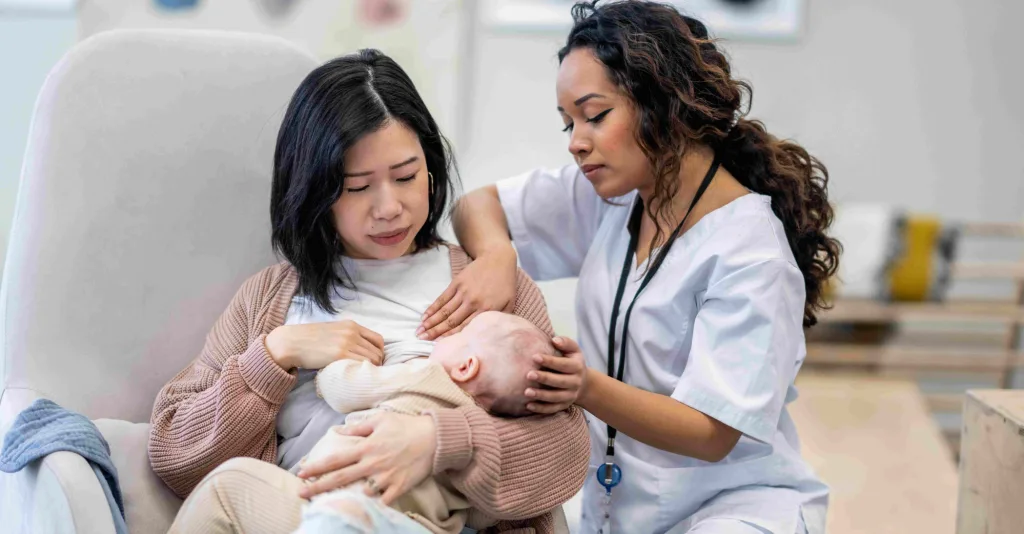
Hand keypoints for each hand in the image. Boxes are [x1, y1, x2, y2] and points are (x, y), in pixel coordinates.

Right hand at [265, 320, 383, 370]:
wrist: (291, 342)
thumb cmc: (309, 339)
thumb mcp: (333, 331)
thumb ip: (347, 337)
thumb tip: (359, 351)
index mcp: (351, 325)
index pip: (378, 340)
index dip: (379, 353)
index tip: (374, 362)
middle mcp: (352, 332)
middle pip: (377, 352)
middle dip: (377, 364)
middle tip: (368, 374)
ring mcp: (347, 343)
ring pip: (372, 360)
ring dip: (371, 370)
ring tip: (362, 377)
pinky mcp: (340, 354)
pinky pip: (361, 365)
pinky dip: (362, 372)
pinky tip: (356, 377)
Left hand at [297, 413, 436, 504]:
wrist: (435, 439)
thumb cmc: (406, 426)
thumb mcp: (380, 420)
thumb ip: (357, 428)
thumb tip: (338, 431)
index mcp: (366, 447)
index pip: (335, 459)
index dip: (316, 466)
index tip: (301, 472)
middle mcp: (372, 464)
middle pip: (339, 478)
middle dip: (317, 487)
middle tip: (300, 494)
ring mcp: (385, 478)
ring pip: (359, 493)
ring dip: (346, 498)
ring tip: (331, 503)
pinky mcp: (398, 487)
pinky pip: (382, 501)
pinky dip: (373, 505)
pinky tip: (362, 507)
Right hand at [417, 246, 517, 339]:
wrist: (498, 258)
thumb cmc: (505, 284)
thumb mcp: (509, 303)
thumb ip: (501, 320)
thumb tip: (493, 336)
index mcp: (486, 309)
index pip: (465, 327)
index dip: (450, 337)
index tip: (438, 346)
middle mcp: (473, 302)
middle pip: (451, 321)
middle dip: (435, 332)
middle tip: (422, 340)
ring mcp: (463, 292)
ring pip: (444, 311)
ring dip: (430, 322)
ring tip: (419, 331)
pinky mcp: (457, 283)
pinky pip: (442, 298)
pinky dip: (433, 308)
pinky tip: (424, 316)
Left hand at [525, 336, 588, 413]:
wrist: (583, 383)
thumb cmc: (572, 361)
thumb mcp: (574, 350)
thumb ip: (565, 342)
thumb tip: (554, 340)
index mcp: (577, 367)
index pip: (563, 365)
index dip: (550, 361)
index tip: (534, 357)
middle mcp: (575, 382)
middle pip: (559, 382)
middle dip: (544, 378)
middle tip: (529, 375)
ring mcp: (570, 396)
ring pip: (555, 397)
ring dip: (541, 395)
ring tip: (526, 392)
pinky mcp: (564, 405)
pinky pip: (552, 409)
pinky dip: (541, 408)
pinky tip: (528, 405)